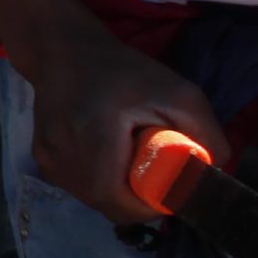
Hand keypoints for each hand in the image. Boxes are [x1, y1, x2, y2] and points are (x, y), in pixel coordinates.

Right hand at [23, 24, 229, 224]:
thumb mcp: (179, 93)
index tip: (169, 189)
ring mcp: (48, 160)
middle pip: (108, 206)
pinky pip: (79, 187)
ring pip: (93, 199)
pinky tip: (107, 155)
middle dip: (138, 200)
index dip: (151, 206)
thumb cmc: (124, 71)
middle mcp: (63, 156)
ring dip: (117, 192)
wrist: (66, 51)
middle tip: (155, 174)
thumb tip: (214, 173)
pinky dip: (99, 181)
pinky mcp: (42, 159)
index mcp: (94, 139)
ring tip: (129, 159)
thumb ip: (206, 134)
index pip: (121, 204)